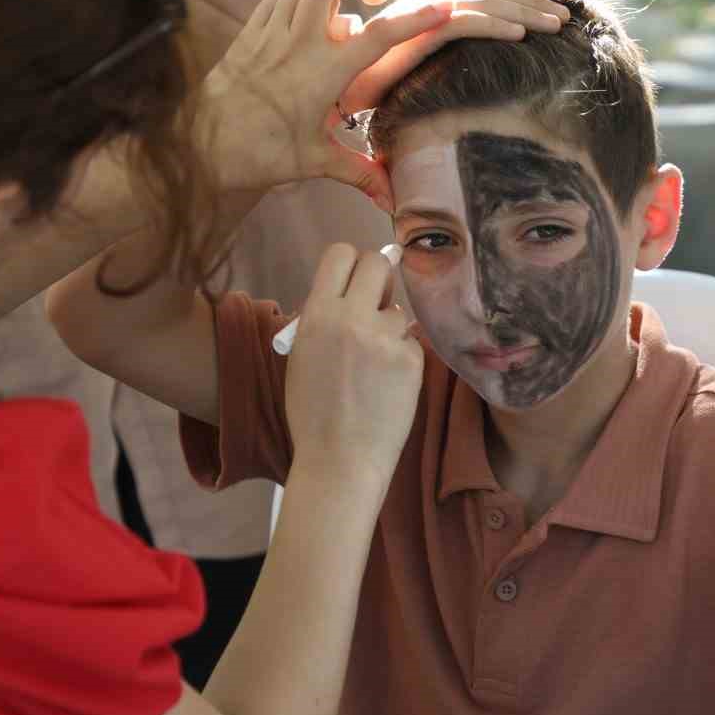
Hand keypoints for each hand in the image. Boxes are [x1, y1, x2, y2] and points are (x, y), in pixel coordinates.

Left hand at [201, 0, 453, 208]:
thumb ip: (359, 173)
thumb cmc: (261, 155)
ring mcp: (269, 35)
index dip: (415, 19)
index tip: (442, 7)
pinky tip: (302, 19)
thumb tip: (391, 201)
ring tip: (339, 11)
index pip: (378, 36)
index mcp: (324, 73)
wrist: (202, 148)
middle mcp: (298, 44)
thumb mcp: (316, 162)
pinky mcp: (247, 36)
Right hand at [285, 244, 422, 489]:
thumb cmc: (313, 413)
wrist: (340, 460)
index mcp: (317, 314)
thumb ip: (323, 320)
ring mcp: (386, 338)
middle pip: (377, 265)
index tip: (354, 278)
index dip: (350, 264)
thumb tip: (350, 293)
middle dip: (378, 279)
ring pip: (397, 310)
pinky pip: (411, 342)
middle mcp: (352, 317)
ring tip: (374, 364)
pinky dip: (402, 357)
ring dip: (389, 328)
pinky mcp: (412, 360)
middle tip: (374, 303)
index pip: (341, 254)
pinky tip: (388, 384)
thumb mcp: (302, 357)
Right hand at [336, 0, 572, 111]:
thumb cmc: (377, 86)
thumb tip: (485, 64)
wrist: (337, 92)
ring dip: (524, 11)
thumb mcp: (423, 66)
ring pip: (483, 2)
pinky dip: (495, 25)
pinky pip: (463, 23)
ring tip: (555, 25)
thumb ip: (449, 55)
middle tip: (565, 19)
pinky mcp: (415, 33)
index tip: (551, 12)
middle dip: (531, 2)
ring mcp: (420, 13)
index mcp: (431, 3)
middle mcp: (427, 0)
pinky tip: (522, 36)